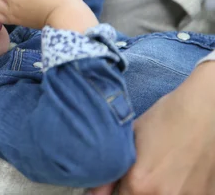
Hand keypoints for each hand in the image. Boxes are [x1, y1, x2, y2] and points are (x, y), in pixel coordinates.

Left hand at [90, 62, 214, 194]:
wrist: (203, 111)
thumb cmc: (164, 119)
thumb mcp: (129, 140)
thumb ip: (110, 173)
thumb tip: (94, 193)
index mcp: (138, 183)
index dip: (118, 190)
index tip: (120, 183)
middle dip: (136, 192)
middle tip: (142, 176)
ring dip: (158, 191)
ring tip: (163, 172)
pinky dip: (180, 190)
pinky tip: (180, 174)